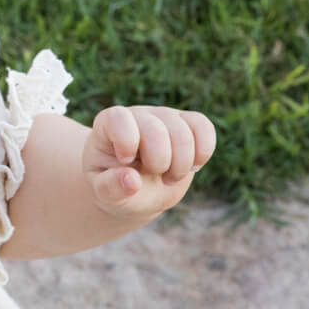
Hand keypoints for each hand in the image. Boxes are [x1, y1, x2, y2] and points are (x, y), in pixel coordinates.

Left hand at [82, 105, 216, 218]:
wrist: (136, 188)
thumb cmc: (115, 187)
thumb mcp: (105, 193)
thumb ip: (111, 187)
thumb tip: (132, 180)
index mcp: (108, 125)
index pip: (119, 118)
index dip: (126, 141)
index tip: (126, 162)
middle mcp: (137, 115)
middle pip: (157, 131)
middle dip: (159, 163)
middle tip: (153, 176)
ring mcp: (164, 116)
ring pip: (183, 133)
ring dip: (181, 164)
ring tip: (170, 177)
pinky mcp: (187, 123)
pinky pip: (204, 127)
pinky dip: (203, 152)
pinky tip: (192, 166)